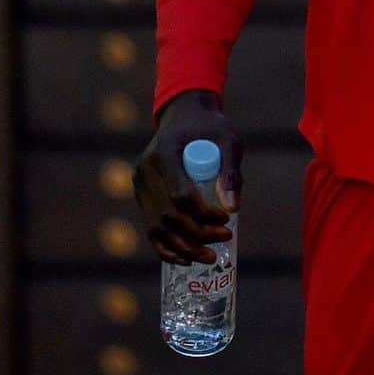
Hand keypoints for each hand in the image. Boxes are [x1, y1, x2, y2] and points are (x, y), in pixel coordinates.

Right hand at [133, 89, 242, 265]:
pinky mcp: (142, 195)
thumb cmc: (210, 126)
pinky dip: (166, 248)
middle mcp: (145, 170)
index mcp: (164, 152)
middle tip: (225, 238)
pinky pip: (150, 228)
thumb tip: (233, 209)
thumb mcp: (227, 139)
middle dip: (197, 234)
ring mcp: (140, 184)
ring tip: (210, 257)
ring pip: (157, 227)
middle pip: (168, 215)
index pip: (180, 195)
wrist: (185, 116)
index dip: (203, 214)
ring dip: (183, 247)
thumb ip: (231, 170)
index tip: (226, 220)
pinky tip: (186, 259)